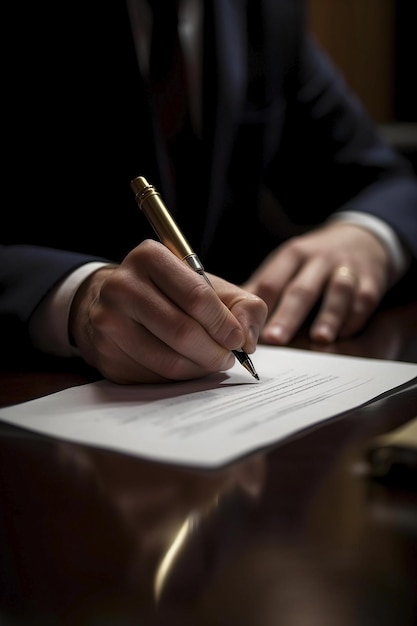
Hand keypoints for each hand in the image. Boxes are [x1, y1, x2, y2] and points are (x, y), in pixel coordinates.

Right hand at [69, 239, 266, 382]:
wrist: (120, 303)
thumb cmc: (172, 293)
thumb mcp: (210, 286)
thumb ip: (243, 305)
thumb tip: (246, 338)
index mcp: (149, 257)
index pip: (196, 296)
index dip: (224, 324)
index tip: (238, 339)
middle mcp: (121, 286)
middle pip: (182, 332)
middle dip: (215, 351)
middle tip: (227, 356)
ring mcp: (107, 322)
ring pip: (169, 360)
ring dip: (200, 367)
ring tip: (210, 360)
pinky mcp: (105, 354)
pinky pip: (154, 377)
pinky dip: (179, 376)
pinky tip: (185, 364)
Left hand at [243, 222, 390, 344]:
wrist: (361, 239)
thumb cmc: (313, 262)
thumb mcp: (287, 264)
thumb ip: (262, 289)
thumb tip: (230, 315)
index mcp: (293, 255)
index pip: (273, 280)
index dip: (260, 305)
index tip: (249, 328)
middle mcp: (319, 259)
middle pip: (302, 289)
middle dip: (288, 315)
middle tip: (274, 339)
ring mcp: (346, 269)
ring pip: (338, 292)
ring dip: (328, 316)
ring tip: (318, 339)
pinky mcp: (370, 281)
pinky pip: (363, 301)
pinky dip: (353, 320)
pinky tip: (342, 336)